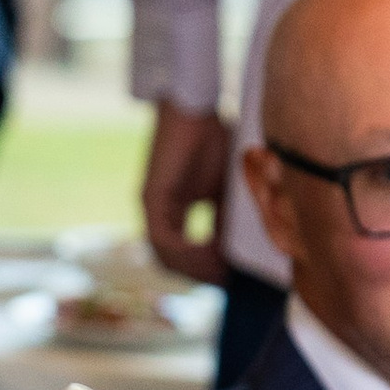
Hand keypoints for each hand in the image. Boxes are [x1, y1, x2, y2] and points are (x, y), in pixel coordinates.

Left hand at [141, 105, 232, 284]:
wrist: (197, 108)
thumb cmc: (214, 139)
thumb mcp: (227, 189)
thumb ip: (227, 219)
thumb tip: (238, 253)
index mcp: (174, 211)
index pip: (181, 255)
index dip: (203, 272)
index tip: (229, 280)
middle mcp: (158, 213)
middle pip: (171, 263)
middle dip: (200, 276)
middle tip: (228, 281)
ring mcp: (152, 207)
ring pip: (164, 256)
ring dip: (195, 268)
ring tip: (223, 270)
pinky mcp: (151, 198)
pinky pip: (163, 239)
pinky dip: (187, 251)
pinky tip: (212, 254)